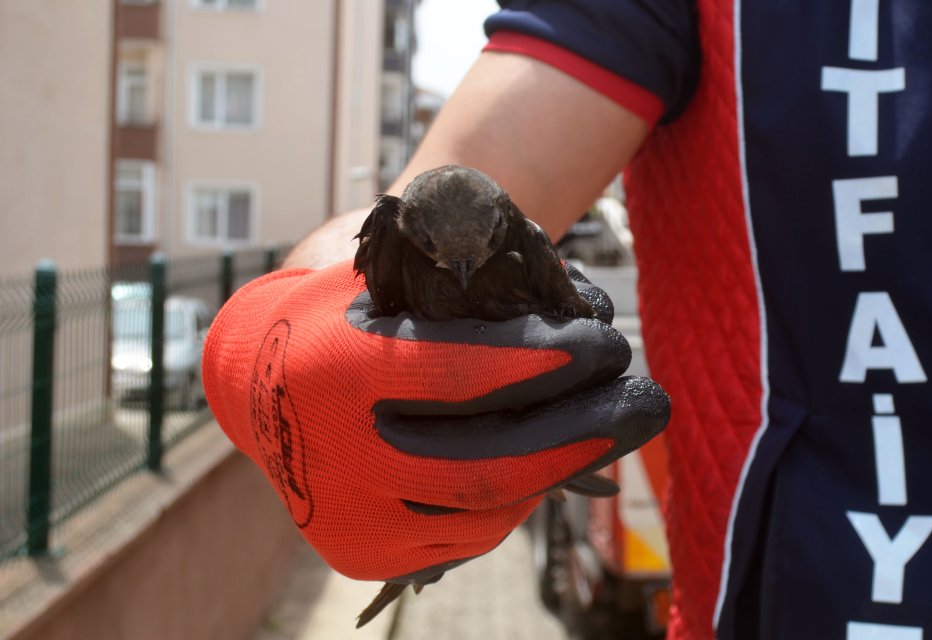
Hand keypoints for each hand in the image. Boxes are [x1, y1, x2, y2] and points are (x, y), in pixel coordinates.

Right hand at [202, 262, 668, 584]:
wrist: (257, 384)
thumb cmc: (337, 314)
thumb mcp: (383, 271)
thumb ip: (459, 275)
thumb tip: (572, 291)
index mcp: (334, 370)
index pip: (459, 375)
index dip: (544, 365)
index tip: (606, 346)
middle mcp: (337, 458)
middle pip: (488, 464)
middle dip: (583, 432)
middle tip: (648, 400)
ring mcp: (352, 518)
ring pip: (490, 508)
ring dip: (565, 465)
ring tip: (611, 423)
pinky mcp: (370, 555)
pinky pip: (473, 532)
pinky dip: (522, 494)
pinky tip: (550, 457)